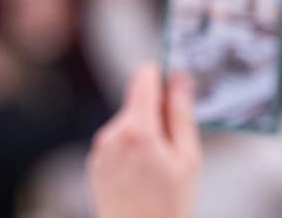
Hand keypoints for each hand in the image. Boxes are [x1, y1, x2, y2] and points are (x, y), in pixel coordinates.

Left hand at [87, 65, 201, 217]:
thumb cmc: (168, 205)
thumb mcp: (187, 159)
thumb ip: (181, 114)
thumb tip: (180, 79)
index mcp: (136, 129)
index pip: (143, 78)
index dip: (161, 76)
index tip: (176, 87)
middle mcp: (112, 133)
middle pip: (137, 103)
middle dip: (158, 116)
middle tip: (175, 148)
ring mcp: (100, 147)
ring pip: (128, 124)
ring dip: (145, 136)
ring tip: (159, 170)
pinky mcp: (95, 160)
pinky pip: (117, 143)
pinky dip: (131, 151)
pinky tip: (142, 177)